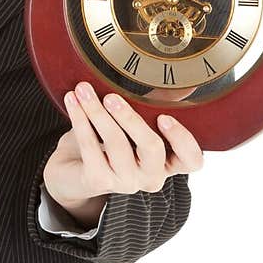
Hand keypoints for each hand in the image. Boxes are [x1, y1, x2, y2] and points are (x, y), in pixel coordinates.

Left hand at [42, 81, 203, 214]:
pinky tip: (72, 101)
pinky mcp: (98, 181)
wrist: (72, 169)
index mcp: (166, 162)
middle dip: (130, 119)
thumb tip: (169, 81)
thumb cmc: (108, 141)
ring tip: (83, 89)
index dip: (183, 141)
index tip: (163, 117)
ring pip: (117, 143)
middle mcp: (150, 176)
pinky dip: (80, 119)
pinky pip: (90, 146)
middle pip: (152, 148)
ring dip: (97, 112)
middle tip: (112, 97)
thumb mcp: (131, 125)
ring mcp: (125, 181)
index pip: (191, 160)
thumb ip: (149, 109)